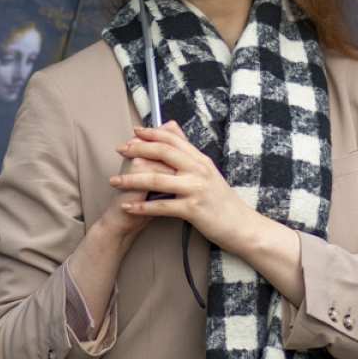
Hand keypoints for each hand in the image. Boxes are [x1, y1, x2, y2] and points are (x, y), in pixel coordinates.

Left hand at [108, 120, 252, 251]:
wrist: (242, 226)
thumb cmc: (223, 202)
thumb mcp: (209, 173)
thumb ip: (191, 156)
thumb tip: (176, 135)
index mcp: (201, 160)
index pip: (174, 139)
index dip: (152, 133)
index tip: (135, 131)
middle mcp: (198, 170)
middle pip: (163, 152)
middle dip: (138, 149)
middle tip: (120, 150)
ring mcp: (195, 189)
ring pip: (157, 179)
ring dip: (132, 180)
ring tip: (114, 181)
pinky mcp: (193, 209)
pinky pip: (162, 206)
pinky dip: (142, 207)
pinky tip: (127, 207)